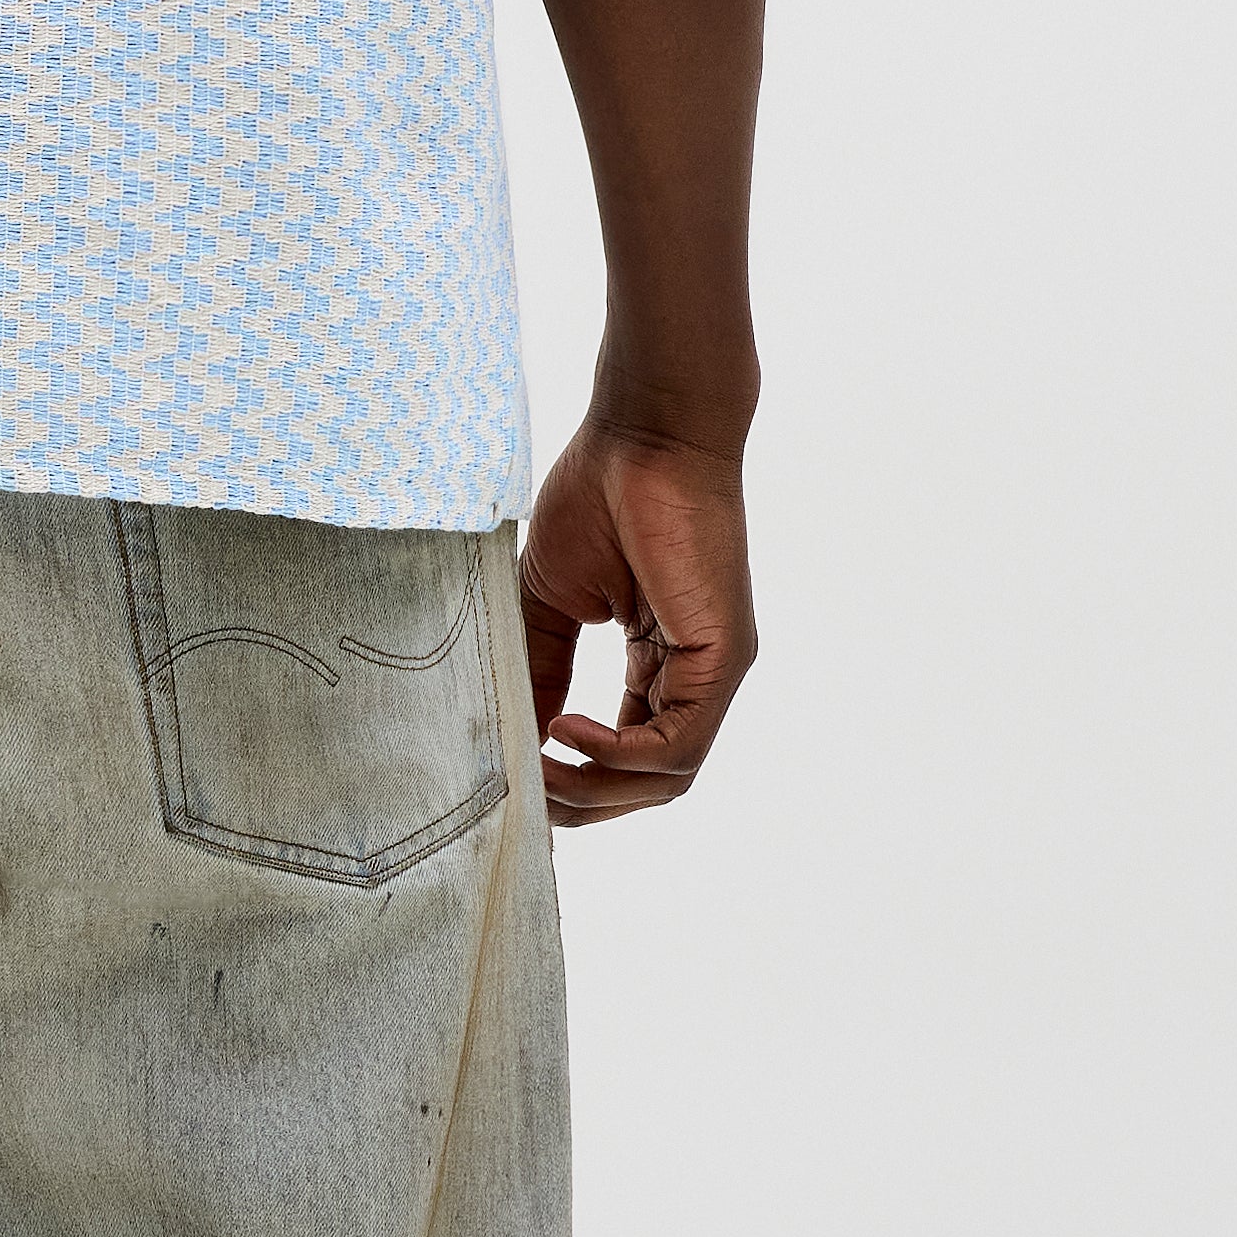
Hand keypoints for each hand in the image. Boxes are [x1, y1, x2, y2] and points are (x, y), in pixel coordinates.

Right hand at [518, 420, 752, 830]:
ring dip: (594, 789)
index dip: (574, 782)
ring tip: (536, 767)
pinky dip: (617, 755)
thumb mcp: (552, 601)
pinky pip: (675, 746)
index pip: (627, 753)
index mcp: (659, 661)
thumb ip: (541, 670)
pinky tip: (565, 731)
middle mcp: (693, 675)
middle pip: (646, 783)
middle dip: (581, 802)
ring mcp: (712, 671)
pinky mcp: (720, 659)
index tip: (518, 784)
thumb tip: (517, 734)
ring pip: (664, 778)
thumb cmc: (601, 495)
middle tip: (523, 795)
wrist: (644, 434)